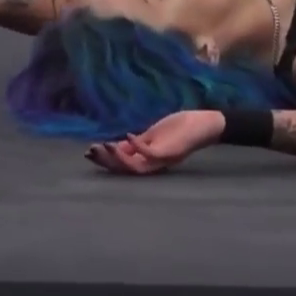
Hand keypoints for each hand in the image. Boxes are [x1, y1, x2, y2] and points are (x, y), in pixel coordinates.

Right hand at [85, 111, 227, 174]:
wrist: (206, 125)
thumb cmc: (181, 129)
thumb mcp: (154, 135)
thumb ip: (136, 143)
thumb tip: (115, 147)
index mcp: (148, 161)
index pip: (123, 165)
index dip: (105, 161)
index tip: (89, 152)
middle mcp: (154, 164)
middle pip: (125, 170)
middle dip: (106, 162)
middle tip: (91, 152)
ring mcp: (162, 159)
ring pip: (135, 167)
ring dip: (118, 158)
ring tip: (105, 145)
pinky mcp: (170, 151)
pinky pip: (150, 154)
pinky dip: (137, 147)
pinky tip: (127, 135)